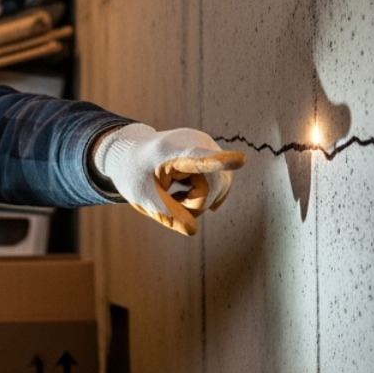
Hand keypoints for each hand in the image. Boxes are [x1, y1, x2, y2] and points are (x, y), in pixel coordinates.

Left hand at [95, 124, 246, 235]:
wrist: (132, 153)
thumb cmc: (135, 174)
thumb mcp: (143, 197)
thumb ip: (166, 214)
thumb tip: (193, 230)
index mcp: (171, 151)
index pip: (198, 159)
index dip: (219, 162)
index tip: (240, 160)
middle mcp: (196, 142)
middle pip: (213, 186)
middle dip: (196, 203)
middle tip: (172, 200)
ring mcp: (207, 145)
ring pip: (220, 186)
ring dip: (200, 199)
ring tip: (176, 192)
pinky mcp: (213, 151)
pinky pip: (221, 181)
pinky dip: (205, 194)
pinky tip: (187, 190)